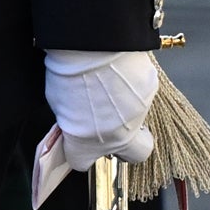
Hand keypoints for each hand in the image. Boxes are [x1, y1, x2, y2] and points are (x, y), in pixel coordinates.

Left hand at [30, 46, 160, 207]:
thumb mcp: (58, 103)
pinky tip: (120, 77)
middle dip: (125, 147)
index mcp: (86, 143)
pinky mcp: (150, 93)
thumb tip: (77, 121)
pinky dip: (133, 92)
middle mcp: (117, 136)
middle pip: (134, 154)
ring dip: (126, 114)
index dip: (78, 152)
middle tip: (109, 130)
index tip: (76, 143)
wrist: (94, 46)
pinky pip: (143, 99)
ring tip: (110, 91)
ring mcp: (138, 116)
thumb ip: (71, 121)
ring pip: (138, 124)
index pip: (81, 162)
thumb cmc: (69, 73)